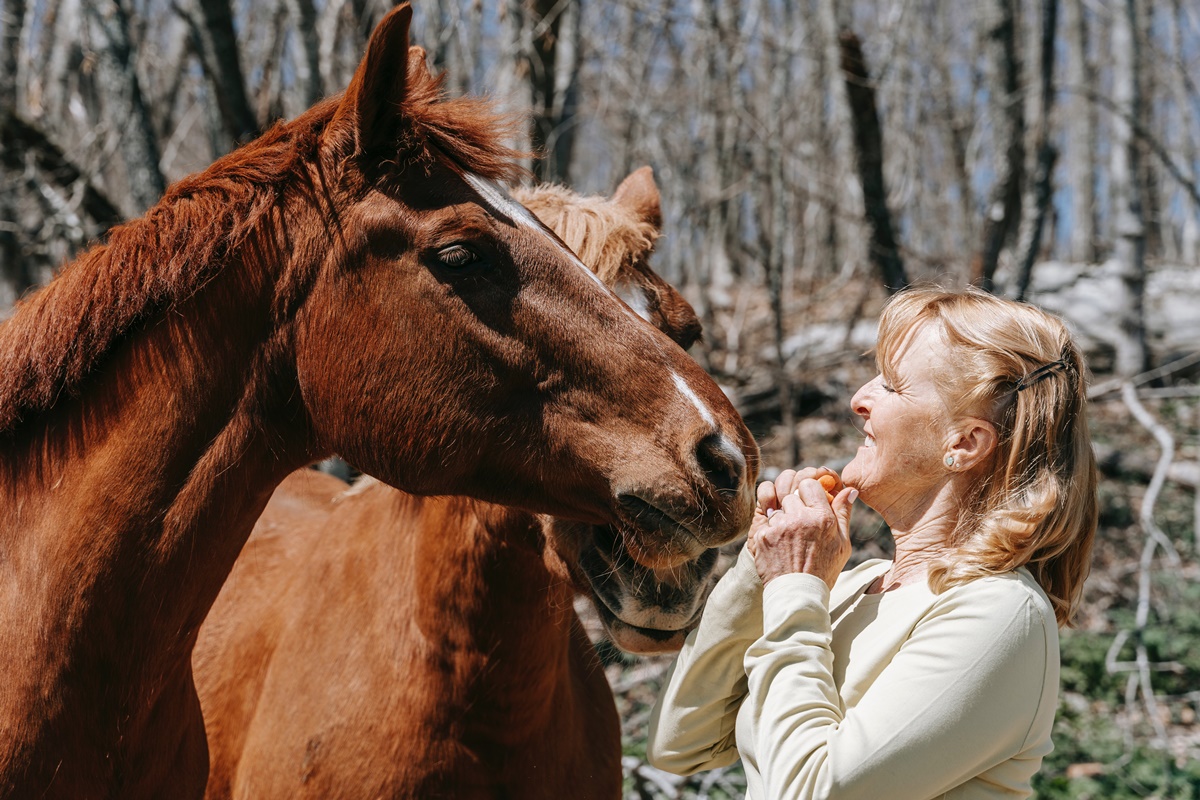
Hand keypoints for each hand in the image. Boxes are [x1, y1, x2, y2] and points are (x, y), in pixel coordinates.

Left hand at [748, 467, 855, 588]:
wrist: (798, 594)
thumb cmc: (824, 570)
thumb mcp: (842, 544)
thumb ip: (843, 513)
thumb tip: (849, 490)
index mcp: (822, 518)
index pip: (809, 484)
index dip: (808, 490)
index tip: (809, 501)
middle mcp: (799, 518)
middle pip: (790, 492)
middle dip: (794, 502)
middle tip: (799, 520)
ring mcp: (779, 526)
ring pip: (776, 506)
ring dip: (782, 516)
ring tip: (789, 535)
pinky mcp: (762, 535)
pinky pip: (765, 521)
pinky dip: (770, 529)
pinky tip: (779, 544)